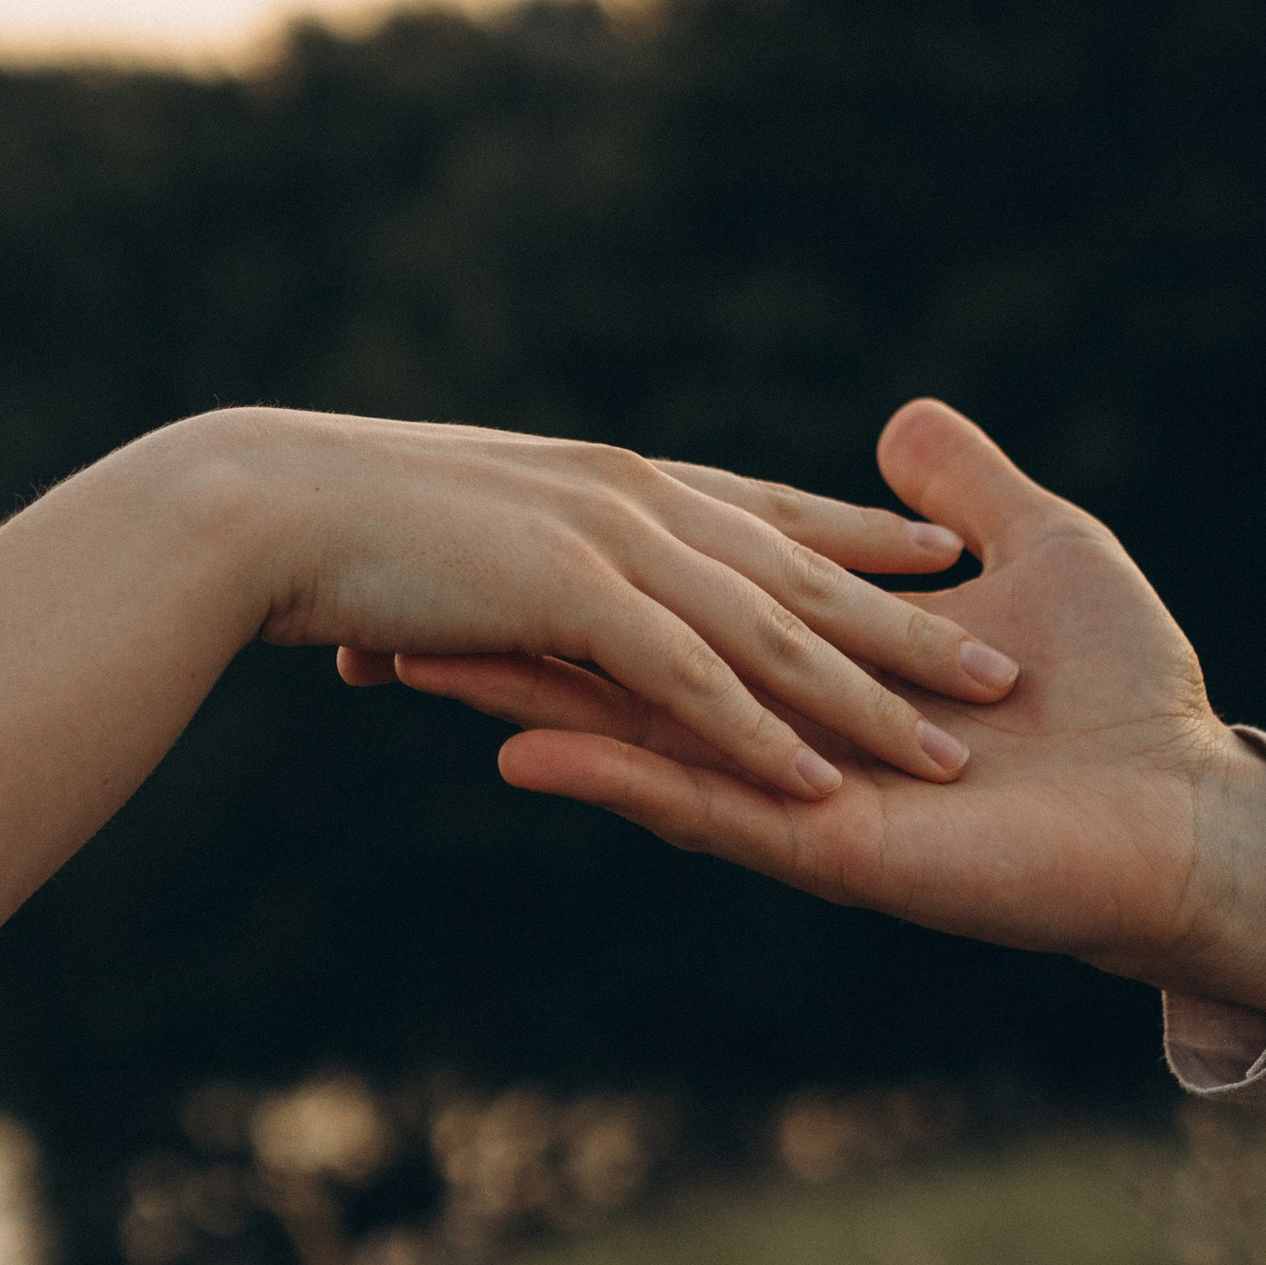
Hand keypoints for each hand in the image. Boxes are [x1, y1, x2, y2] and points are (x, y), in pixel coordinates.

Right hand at [214, 409, 1020, 803]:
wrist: (253, 504)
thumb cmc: (336, 512)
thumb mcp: (469, 519)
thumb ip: (538, 541)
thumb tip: (554, 571)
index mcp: (615, 483)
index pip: (767, 513)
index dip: (859, 533)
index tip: (947, 547)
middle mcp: (633, 504)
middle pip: (802, 572)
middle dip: (910, 619)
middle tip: (1012, 665)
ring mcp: (606, 548)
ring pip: (770, 629)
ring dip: (866, 691)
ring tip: (959, 744)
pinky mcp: (567, 600)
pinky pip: (689, 678)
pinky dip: (760, 729)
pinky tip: (826, 781)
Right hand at [371, 399, 1265, 1015]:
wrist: (1213, 838)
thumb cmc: (1149, 689)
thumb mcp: (1056, 549)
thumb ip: (974, 487)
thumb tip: (905, 433)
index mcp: (829, 646)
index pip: (700, 573)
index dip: (563, 544)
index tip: (459, 509)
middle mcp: (806, 705)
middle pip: (632, 634)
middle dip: (518, 622)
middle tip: (402, 596)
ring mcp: (802, 766)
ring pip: (645, 707)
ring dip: (528, 694)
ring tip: (417, 677)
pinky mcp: (818, 830)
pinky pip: (709, 789)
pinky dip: (626, 768)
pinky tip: (529, 760)